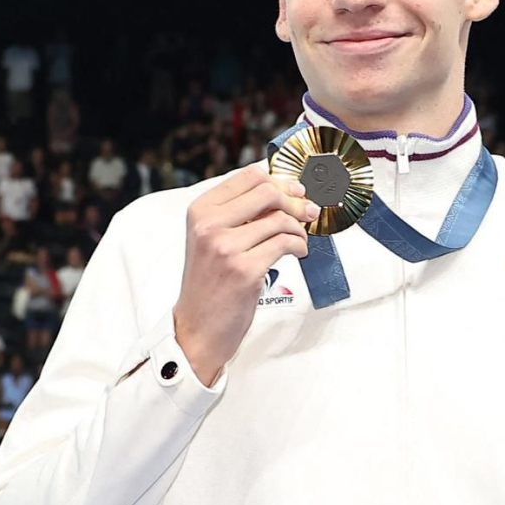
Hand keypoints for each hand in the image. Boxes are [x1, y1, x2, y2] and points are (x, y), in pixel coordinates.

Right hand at [172, 162, 315, 386]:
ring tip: (300, 239)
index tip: (296, 190)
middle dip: (295, 200)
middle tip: (307, 211)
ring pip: (280, 219)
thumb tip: (281, 192)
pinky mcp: (245, 270)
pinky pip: (285, 244)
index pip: (248, 176)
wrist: (197, 328)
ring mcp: (225, 248)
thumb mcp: (210, 240)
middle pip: (267, 192)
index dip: (280, 180)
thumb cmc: (208, 286)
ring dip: (299, 228)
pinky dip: (299, 246)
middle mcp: (209, 225)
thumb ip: (238, 214)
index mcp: (200, 211)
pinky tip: (298, 252)